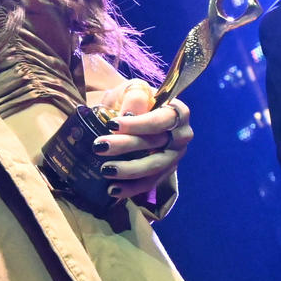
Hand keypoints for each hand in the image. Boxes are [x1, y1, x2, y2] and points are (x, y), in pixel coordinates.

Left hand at [87, 79, 191, 202]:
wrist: (129, 112)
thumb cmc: (130, 100)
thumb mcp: (130, 90)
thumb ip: (131, 98)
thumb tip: (128, 114)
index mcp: (176, 112)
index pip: (163, 119)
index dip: (139, 124)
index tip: (112, 125)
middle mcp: (180, 136)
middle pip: (156, 143)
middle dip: (126, 146)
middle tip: (99, 147)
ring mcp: (173, 156)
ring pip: (155, 166)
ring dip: (130, 170)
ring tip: (105, 170)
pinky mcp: (162, 172)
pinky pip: (149, 183)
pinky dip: (131, 188)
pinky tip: (112, 190)